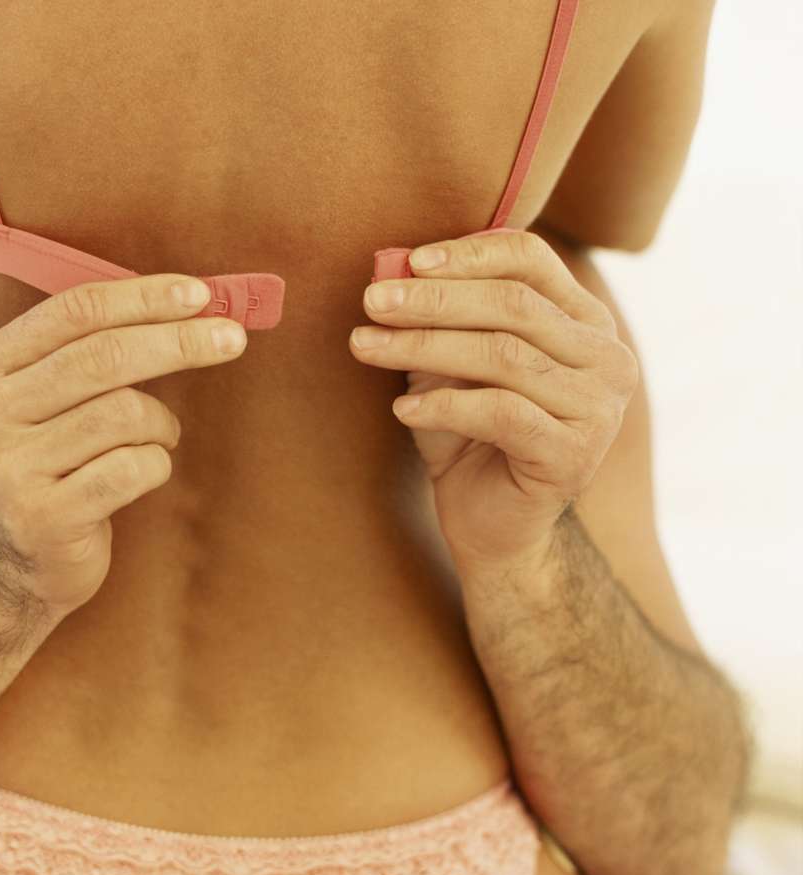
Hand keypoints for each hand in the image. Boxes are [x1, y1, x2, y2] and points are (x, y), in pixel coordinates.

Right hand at [0, 274, 247, 619]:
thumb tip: (192, 302)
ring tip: (158, 436)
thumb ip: (91, 348)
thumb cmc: (48, 463)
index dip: (143, 297)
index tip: (201, 295)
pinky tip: (143, 471)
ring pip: (124, 412)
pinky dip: (155, 463)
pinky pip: (133, 468)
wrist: (6, 565)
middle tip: (232, 338)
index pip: (72, 312)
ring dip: (161, 422)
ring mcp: (8, 470)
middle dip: (179, 341)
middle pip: (104, 357)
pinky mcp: (44, 517)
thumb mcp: (41, 398)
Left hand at [349, 230, 638, 569]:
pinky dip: (443, 405)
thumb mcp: (450, 366)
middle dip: (433, 299)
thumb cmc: (468, 435)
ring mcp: (597, 408)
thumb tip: (389, 269)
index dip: (469, 253)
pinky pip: (501, 413)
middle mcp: (605, 358)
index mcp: (583, 322)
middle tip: (372, 301)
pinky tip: (402, 407)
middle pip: (513, 304)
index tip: (409, 261)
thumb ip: (437, 318)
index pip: (531, 261)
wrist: (493, 526)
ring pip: (502, 355)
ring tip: (364, 346)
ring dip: (423, 346)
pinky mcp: (573, 455)